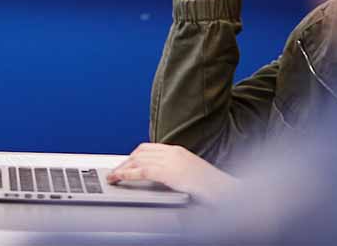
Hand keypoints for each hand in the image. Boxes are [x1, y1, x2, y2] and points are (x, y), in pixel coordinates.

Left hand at [107, 143, 235, 201]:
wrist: (223, 189)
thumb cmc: (211, 185)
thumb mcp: (191, 172)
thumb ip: (177, 170)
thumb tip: (166, 176)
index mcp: (177, 151)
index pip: (149, 148)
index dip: (134, 156)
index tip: (126, 162)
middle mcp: (172, 152)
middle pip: (140, 152)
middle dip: (126, 161)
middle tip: (116, 171)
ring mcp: (170, 161)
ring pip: (138, 160)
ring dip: (122, 168)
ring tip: (113, 176)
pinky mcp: (168, 173)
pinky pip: (142, 171)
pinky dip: (127, 174)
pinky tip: (120, 178)